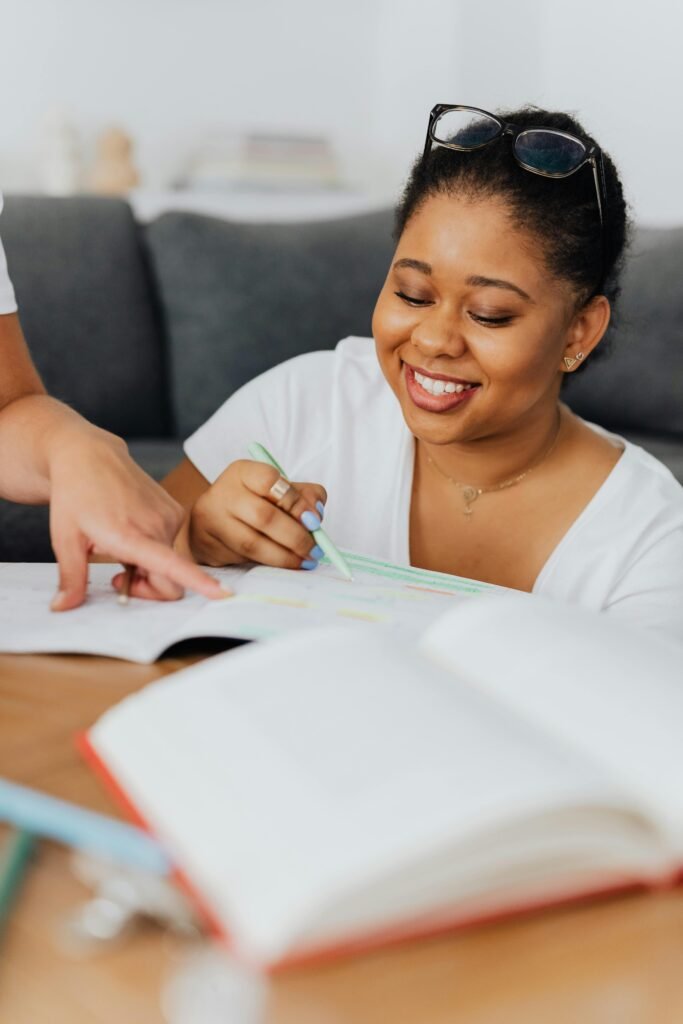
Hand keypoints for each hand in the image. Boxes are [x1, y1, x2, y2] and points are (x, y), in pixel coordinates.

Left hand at [47, 426, 227, 608]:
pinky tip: (131, 532)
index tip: (222, 593)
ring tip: (120, 547)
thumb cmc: (75, 495)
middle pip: (170, 581)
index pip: (172, 566)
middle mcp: (157, 526)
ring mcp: (170, 516)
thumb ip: (71, 578)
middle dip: (149, 588)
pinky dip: (155, 548)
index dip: (199, 582)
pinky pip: (172, 544)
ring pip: (171, 563)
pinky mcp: (175, 510)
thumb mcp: (65, 540)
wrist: (88, 456)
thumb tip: (63, 607)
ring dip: (149, 566)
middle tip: (118, 577)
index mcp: (131, 535)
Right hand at [189, 459, 326, 569]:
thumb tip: (316, 514)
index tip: (315, 521)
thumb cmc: (254, 502)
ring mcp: (211, 521)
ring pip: (252, 544)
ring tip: (306, 561)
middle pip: (263, 517)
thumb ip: (305, 495)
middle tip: (316, 550)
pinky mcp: (207, 547)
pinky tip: (284, 565)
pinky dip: (269, 565)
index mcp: (242, 472)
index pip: (269, 481)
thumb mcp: (279, 490)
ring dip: (285, 557)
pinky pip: (242, 560)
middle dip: (296, 537)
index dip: (295, 502)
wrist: (213, 520)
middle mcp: (222, 493)